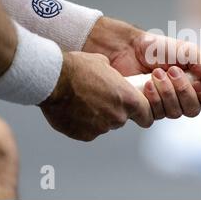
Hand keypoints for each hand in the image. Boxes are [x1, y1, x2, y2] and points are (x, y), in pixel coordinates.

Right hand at [39, 51, 153, 140]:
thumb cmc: (78, 69)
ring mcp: (101, 128)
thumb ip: (115, 79)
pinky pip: (89, 130)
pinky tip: (75, 109)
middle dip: (114, 110)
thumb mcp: (104, 65)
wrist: (53, 80)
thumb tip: (113, 79)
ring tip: (84, 101)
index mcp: (128, 100)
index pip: (147, 116)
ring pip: (105, 124)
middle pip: (123, 118)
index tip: (139, 113)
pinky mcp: (84, 135)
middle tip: (100, 98)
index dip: (143, 114)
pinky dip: (84, 123)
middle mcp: (118, 117)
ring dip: (98, 116)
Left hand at [83, 17, 200, 118]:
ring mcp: (166, 106)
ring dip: (167, 91)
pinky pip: (156, 116)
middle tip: (173, 71)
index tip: (197, 82)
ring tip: (156, 73)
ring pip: (175, 113)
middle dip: (183, 90)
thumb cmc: (160, 48)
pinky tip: (147, 84)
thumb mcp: (191, 53)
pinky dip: (153, 98)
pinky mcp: (148, 110)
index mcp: (198, 86)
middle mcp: (183, 99)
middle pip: (193, 111)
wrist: (130, 47)